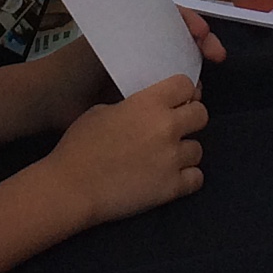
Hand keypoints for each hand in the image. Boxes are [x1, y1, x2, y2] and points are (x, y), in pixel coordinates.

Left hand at [43, 9, 226, 119]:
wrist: (53, 100)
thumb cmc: (75, 66)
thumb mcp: (107, 43)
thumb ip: (135, 35)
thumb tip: (173, 36)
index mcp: (132, 26)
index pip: (171, 15)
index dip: (192, 20)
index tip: (202, 34)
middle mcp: (141, 45)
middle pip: (181, 38)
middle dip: (202, 44)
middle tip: (216, 56)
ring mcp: (142, 70)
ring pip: (179, 65)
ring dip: (193, 72)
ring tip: (197, 84)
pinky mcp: (140, 95)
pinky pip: (168, 90)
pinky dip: (181, 94)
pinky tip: (188, 102)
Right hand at [48, 76, 206, 222]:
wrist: (72, 187)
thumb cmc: (80, 146)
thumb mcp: (102, 110)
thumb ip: (133, 107)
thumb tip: (148, 110)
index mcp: (148, 103)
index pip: (186, 85)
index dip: (182, 92)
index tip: (176, 101)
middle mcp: (166, 127)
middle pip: (201, 114)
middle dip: (190, 119)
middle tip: (174, 128)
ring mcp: (172, 159)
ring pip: (198, 149)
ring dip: (184, 152)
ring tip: (166, 158)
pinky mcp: (172, 188)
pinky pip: (196, 178)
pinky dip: (186, 178)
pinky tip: (170, 177)